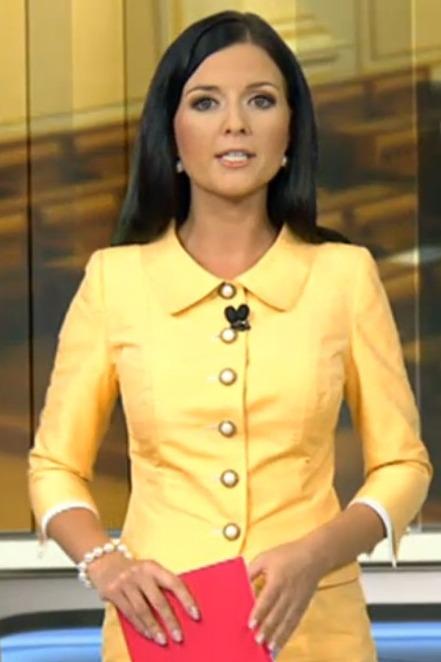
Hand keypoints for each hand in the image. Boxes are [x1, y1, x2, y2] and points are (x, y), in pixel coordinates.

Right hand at [88, 553, 200, 645]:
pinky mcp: (113, 592)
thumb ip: (161, 584)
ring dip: (154, 628)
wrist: (104, 561)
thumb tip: (180, 608)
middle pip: (158, 600)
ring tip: (163, 640)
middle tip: (178, 636)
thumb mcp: (149, 570)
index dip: (186, 599)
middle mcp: (140, 573)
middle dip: (170, 620)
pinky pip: (129, 613)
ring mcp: (125, 582)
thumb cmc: (134, 570)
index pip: (174, 582)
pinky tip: (148, 634)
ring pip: (142, 610)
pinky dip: (140, 626)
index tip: (195, 615)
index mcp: (153, 567)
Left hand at [247, 539, 322, 656]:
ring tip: (269, 648)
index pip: (267, 600)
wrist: (314, 556)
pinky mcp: (303, 606)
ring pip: (287, 622)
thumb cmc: (288, 555)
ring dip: (278, 637)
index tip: (251, 624)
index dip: (259, 613)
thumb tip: (240, 583)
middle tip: (257, 641)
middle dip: (267, 629)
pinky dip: (287, 635)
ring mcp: (297, 601)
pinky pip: (294, 623)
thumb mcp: (266, 558)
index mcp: (278, 580)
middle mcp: (288, 593)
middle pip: (277, 614)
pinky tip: (281, 643)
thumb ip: (252, 571)